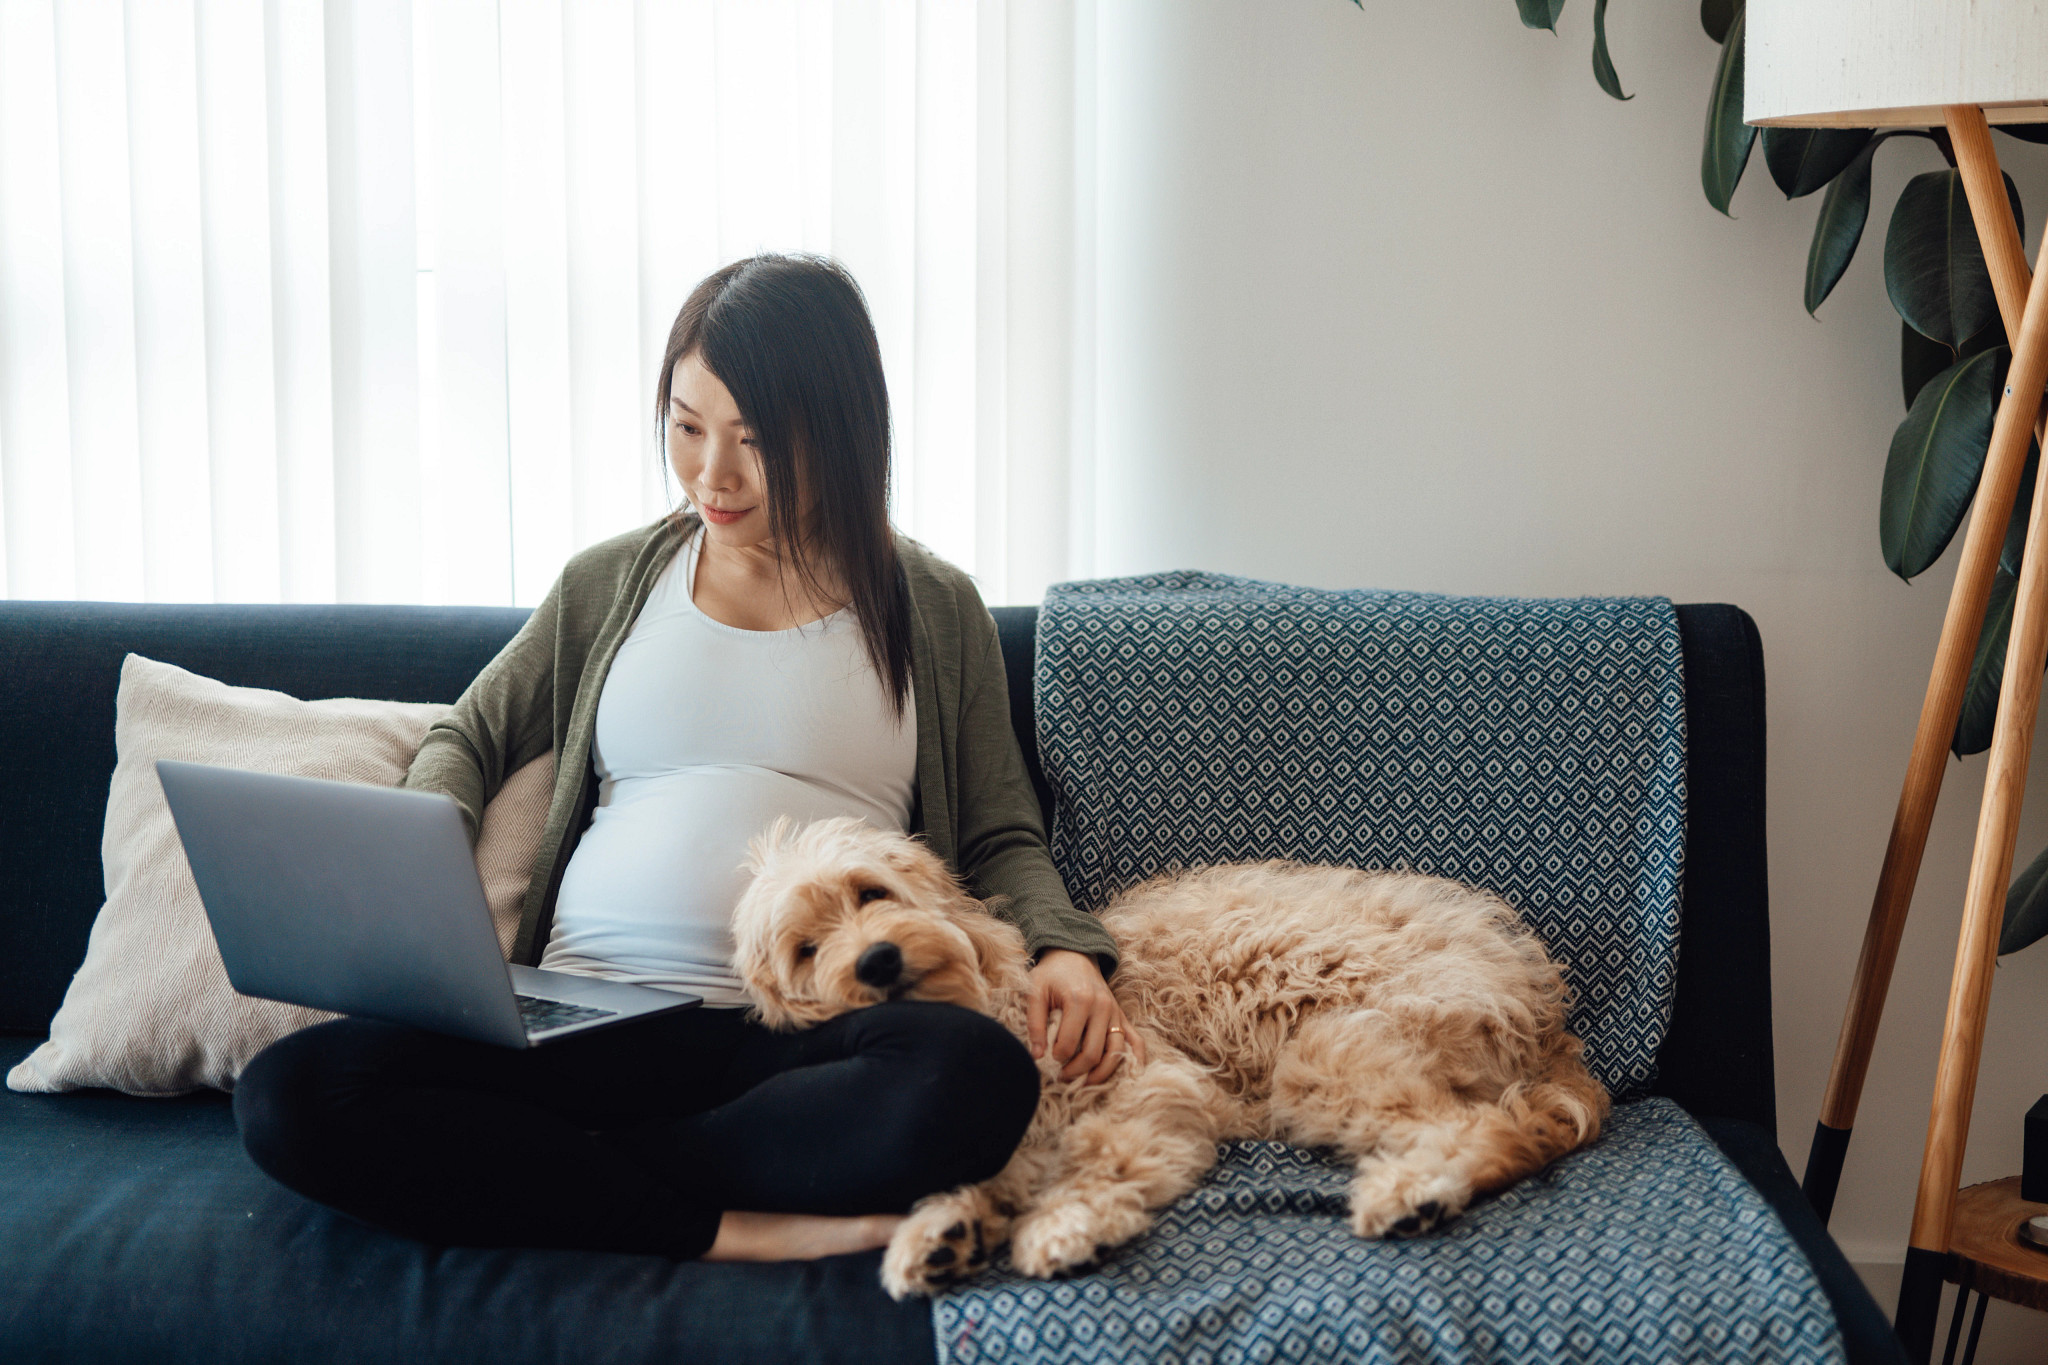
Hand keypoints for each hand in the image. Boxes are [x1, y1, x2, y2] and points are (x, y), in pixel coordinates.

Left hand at [1026, 949, 1146, 1084]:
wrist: (1074, 953)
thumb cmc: (1052, 973)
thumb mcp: (1036, 991)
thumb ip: (1035, 1023)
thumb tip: (1036, 1056)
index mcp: (1080, 1000)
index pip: (1069, 1044)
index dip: (1056, 1058)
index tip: (1047, 1059)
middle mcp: (1102, 1007)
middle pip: (1094, 1053)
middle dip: (1076, 1071)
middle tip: (1061, 1076)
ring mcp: (1116, 1012)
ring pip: (1116, 1052)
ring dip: (1101, 1073)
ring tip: (1084, 1082)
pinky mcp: (1122, 1016)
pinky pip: (1135, 1041)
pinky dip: (1135, 1060)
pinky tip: (1129, 1075)